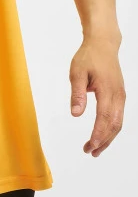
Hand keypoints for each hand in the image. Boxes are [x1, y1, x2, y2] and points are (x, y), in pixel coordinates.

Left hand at [69, 35, 125, 156]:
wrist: (103, 44)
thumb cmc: (88, 56)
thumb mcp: (77, 72)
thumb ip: (77, 93)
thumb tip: (75, 114)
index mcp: (107, 90)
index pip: (104, 118)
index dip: (98, 134)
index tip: (90, 146)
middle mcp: (118, 95)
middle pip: (114, 125)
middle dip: (103, 141)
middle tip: (90, 152)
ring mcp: (121, 95)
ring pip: (118, 123)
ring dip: (108, 137)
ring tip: (95, 149)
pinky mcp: (120, 95)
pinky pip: (118, 116)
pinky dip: (111, 128)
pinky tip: (102, 134)